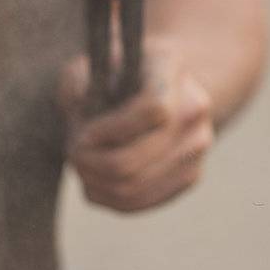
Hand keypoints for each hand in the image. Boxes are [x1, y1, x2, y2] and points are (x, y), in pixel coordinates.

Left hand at [61, 39, 214, 213]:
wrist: (161, 88)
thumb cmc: (116, 74)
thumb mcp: (89, 65)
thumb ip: (77, 83)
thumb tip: (79, 116)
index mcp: (170, 70)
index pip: (152, 110)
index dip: (110, 131)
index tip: (82, 134)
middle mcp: (193, 110)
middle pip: (135, 162)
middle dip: (91, 164)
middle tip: (73, 154)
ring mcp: (196, 147)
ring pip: (133, 189)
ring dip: (95, 183)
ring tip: (81, 166)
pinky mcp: (190, 176)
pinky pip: (139, 203)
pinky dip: (107, 197)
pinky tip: (94, 181)